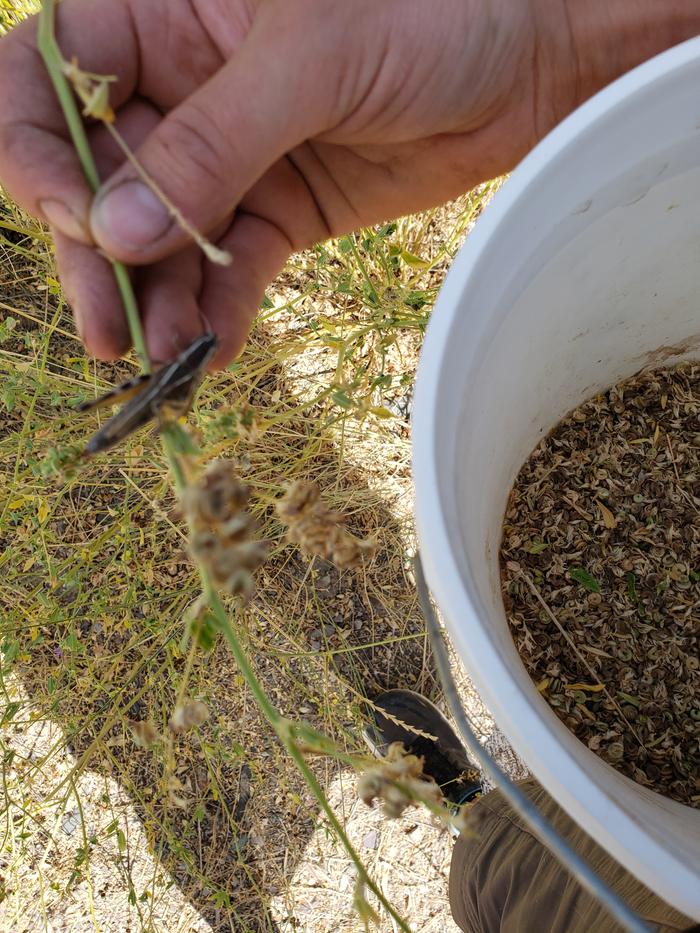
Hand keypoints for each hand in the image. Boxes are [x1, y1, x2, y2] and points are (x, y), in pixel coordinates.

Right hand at [0, 0, 696, 367]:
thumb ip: (209, 145)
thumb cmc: (428, 9)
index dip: (37, 155)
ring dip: (157, 302)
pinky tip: (210, 350)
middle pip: (97, 180)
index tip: (70, 221)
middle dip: (97, 260)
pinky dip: (218, 310)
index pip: (48, 82)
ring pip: (161, 240)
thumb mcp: (310, 59)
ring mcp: (228, 158)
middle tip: (109, 333)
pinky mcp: (277, 212)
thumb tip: (112, 231)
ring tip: (166, 359)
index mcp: (156, 10)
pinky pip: (231, 268)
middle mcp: (179, 88)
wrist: (526, 63)